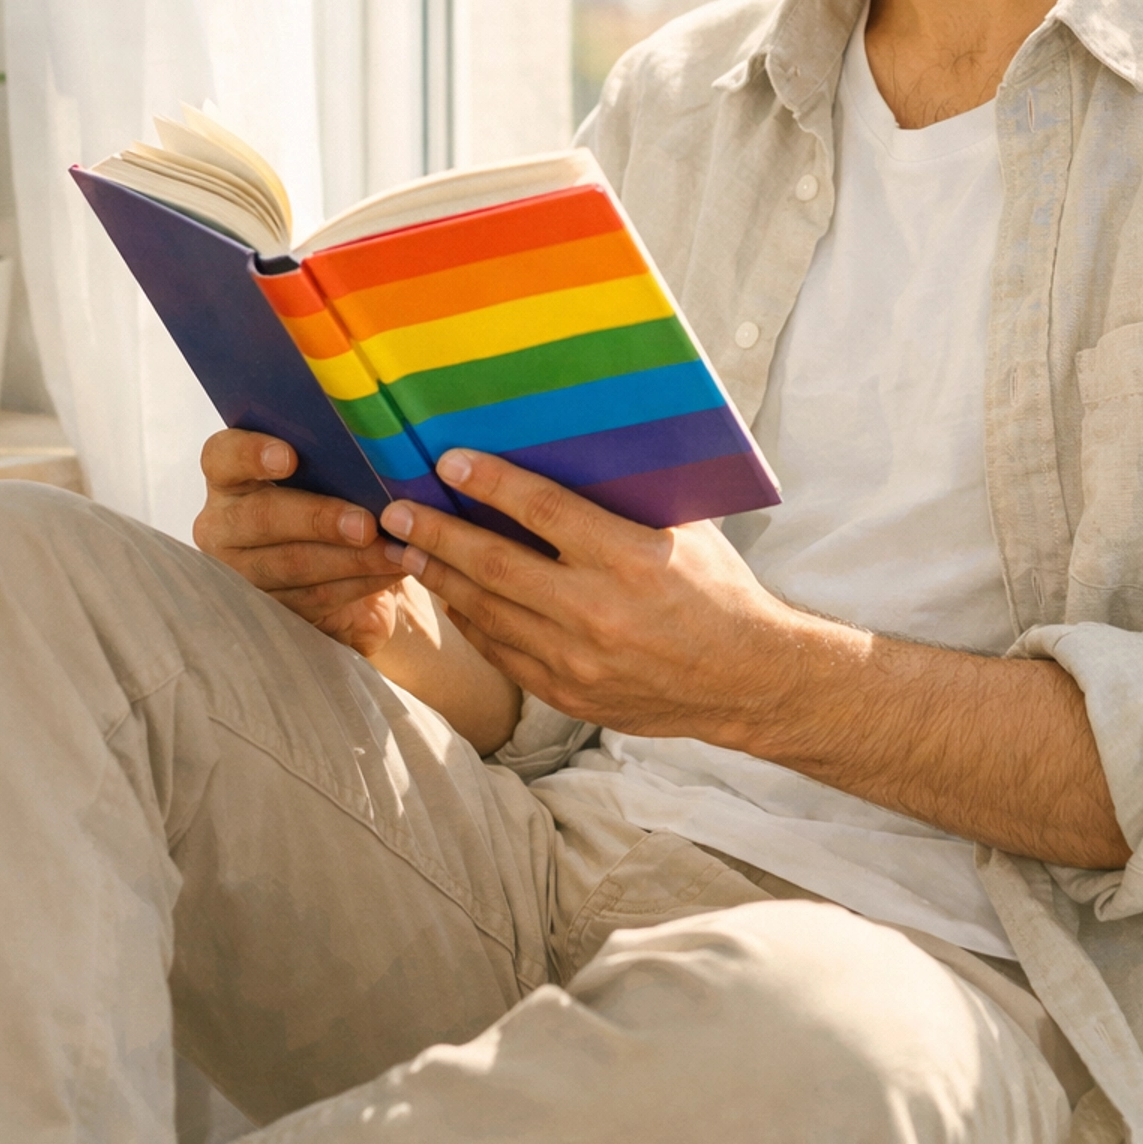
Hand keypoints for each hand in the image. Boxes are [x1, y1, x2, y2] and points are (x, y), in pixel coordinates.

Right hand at [194, 429, 406, 656]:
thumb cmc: (339, 498)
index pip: (222, 457)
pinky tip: (391, 570)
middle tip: (366, 524)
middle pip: (261, 517)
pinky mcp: (270, 609)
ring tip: (394, 551)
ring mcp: (241, 572)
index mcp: (231, 477)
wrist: (350, 562)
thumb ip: (336, 458)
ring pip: (291, 564)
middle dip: (318, 519)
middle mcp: (225, 524)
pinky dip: (359, 583)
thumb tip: (376, 446)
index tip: (289, 457)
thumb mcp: (333, 474)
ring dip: (350, 559)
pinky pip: (314, 597)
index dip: (251, 454)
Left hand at [378, 448, 801, 743]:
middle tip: (397, 510)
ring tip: (407, 550)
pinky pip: (502, 652)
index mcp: (632, 559)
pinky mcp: (568, 693)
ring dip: (442, 578)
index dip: (492, 484)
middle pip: (496, 564)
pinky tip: (451, 597)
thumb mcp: (686, 530)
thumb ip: (628, 500)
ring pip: (488, 612)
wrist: (746, 680)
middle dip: (438, 533)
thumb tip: (576, 450)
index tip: (449, 463)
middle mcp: (598, 610)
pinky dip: (471, 621)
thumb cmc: (718, 590)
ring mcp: (578, 659)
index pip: (544, 512)